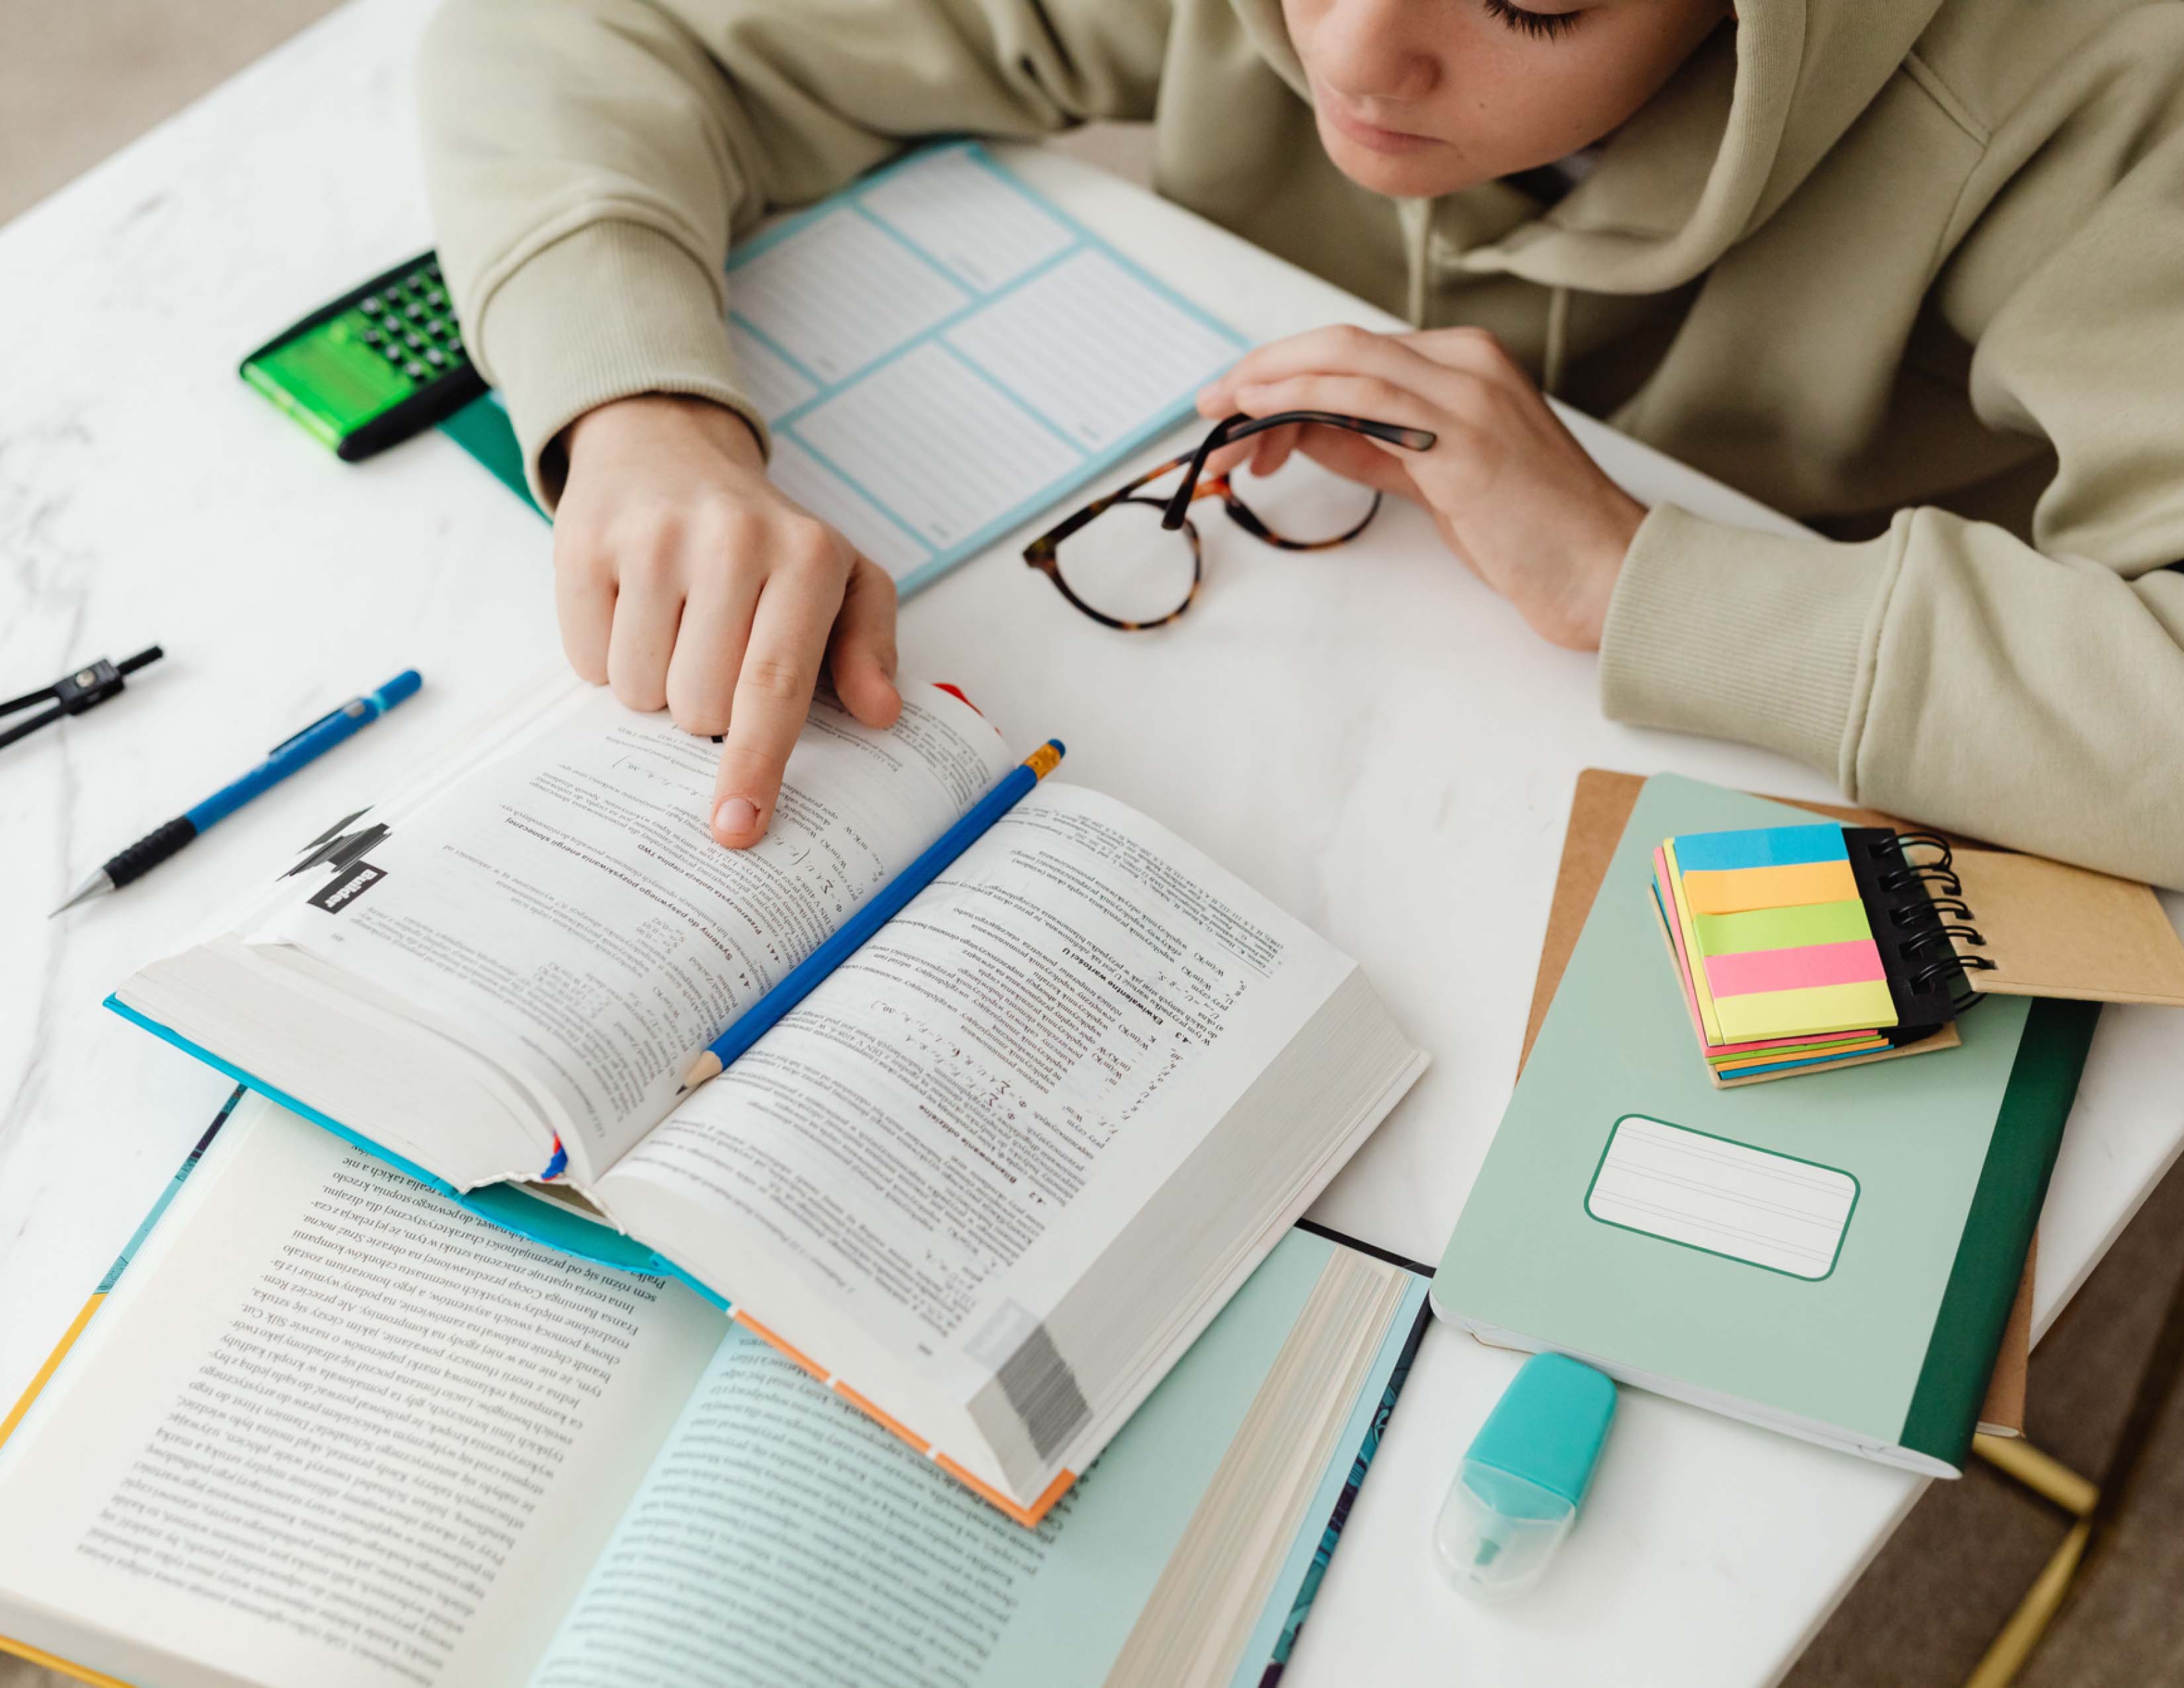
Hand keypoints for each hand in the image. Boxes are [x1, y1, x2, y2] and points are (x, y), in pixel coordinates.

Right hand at [555, 395, 899, 845]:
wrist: (669, 447)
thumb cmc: (766, 538)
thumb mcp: (842, 579)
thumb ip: (869, 648)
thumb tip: (881, 712)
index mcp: (805, 557)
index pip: (776, 685)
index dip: (756, 764)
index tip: (738, 825)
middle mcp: (730, 540)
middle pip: (700, 706)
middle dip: (705, 711)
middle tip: (715, 656)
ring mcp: (652, 539)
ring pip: (640, 691)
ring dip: (655, 685)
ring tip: (676, 625)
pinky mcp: (585, 543)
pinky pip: (587, 661)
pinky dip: (607, 655)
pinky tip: (633, 609)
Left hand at [1195, 326, 1644, 649]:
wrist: (1604, 570)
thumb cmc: (1530, 532)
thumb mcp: (1436, 478)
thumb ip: (1374, 445)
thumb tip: (1303, 431)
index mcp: (1467, 363)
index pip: (1355, 351)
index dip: (1285, 371)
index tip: (1238, 404)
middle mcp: (1468, 362)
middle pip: (1340, 344)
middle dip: (1263, 369)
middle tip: (1210, 404)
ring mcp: (1468, 394)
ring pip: (1345, 359)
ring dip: (1269, 385)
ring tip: (1222, 419)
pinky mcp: (1462, 438)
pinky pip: (1364, 399)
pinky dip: (1302, 398)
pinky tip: (1262, 415)